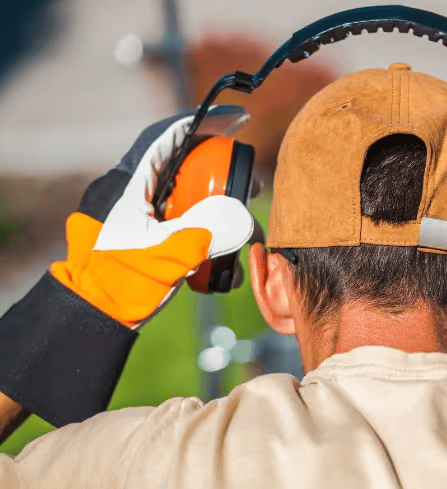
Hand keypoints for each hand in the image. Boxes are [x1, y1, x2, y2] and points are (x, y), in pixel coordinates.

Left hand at [50, 106, 253, 328]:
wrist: (98, 316)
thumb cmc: (119, 283)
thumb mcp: (164, 254)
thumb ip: (204, 234)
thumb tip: (245, 219)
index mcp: (132, 184)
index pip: (169, 139)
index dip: (203, 123)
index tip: (237, 119)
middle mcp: (142, 194)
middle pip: (189, 168)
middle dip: (227, 177)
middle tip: (253, 187)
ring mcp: (150, 217)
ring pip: (195, 201)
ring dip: (226, 217)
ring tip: (248, 236)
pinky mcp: (158, 239)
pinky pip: (193, 228)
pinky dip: (214, 241)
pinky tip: (227, 269)